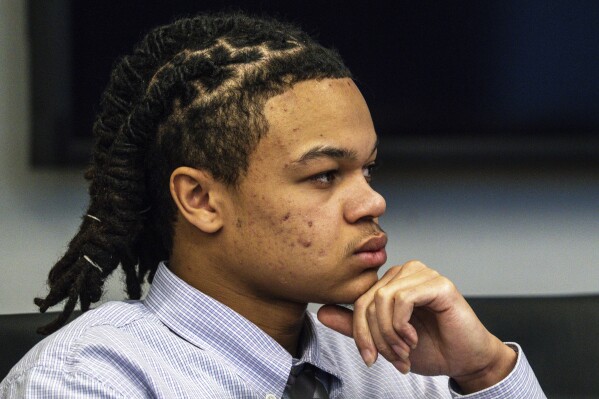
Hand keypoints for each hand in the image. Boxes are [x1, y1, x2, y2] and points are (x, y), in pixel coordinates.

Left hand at [317, 260, 516, 392]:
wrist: (464, 360)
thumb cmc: (430, 347)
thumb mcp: (384, 340)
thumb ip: (356, 326)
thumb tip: (322, 312)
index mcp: (390, 283)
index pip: (359, 301)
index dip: (360, 333)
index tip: (369, 358)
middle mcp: (404, 272)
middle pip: (369, 301)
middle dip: (376, 337)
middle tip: (392, 358)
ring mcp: (422, 274)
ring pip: (383, 299)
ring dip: (390, 334)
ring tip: (404, 350)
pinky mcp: (438, 283)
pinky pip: (403, 299)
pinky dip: (402, 325)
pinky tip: (414, 338)